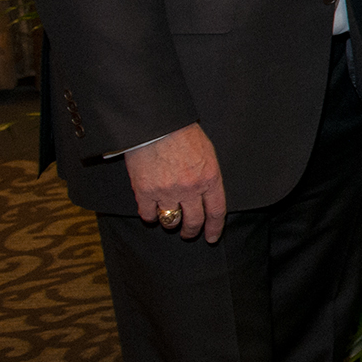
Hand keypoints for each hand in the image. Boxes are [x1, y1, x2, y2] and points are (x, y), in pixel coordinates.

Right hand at [125, 123, 225, 241]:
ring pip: (171, 221)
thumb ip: (208, 175)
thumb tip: (207, 195)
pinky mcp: (145, 192)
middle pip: (194, 221)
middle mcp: (191, 189)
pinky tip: (151, 213)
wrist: (157, 124)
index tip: (211, 237)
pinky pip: (148, 214)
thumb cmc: (183, 134)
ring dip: (170, 223)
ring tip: (169, 221)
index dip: (214, 228)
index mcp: (210, 178)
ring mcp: (167, 192)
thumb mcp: (207, 153)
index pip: (216, 212)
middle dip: (192, 231)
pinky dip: (150, 216)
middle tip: (189, 233)